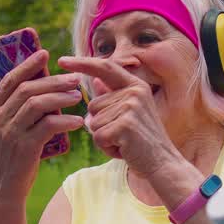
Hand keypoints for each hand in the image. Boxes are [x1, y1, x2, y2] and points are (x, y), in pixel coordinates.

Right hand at [0, 48, 84, 200]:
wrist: (4, 191)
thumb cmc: (6, 158)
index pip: (8, 80)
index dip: (27, 65)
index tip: (45, 54)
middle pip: (27, 89)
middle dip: (53, 80)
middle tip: (74, 78)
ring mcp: (9, 133)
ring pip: (38, 104)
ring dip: (61, 97)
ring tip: (78, 96)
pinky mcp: (25, 147)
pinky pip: (49, 125)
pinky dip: (65, 120)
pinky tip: (78, 120)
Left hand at [57, 55, 178, 178]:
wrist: (162, 163)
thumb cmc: (142, 140)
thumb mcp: (128, 113)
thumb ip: (112, 96)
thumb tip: (96, 81)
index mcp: (136, 85)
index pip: (105, 68)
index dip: (82, 63)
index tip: (61, 61)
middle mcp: (134, 92)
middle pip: (93, 105)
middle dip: (101, 125)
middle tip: (123, 135)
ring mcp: (131, 107)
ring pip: (93, 122)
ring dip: (104, 138)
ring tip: (125, 142)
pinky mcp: (125, 125)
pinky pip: (98, 136)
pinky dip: (106, 147)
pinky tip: (124, 149)